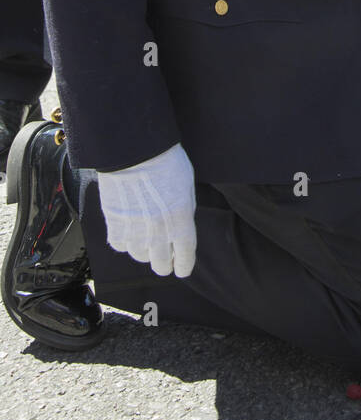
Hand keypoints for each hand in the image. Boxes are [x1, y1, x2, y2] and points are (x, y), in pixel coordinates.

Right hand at [97, 142, 196, 276]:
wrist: (135, 149)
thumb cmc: (166, 161)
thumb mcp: (187, 187)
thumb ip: (184, 212)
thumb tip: (180, 230)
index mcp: (180, 219)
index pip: (184, 256)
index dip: (183, 266)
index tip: (182, 269)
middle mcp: (158, 229)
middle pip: (160, 263)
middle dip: (164, 264)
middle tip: (164, 260)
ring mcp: (134, 228)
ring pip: (139, 256)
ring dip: (145, 252)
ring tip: (146, 241)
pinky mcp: (115, 222)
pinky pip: (120, 245)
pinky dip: (125, 242)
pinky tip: (129, 232)